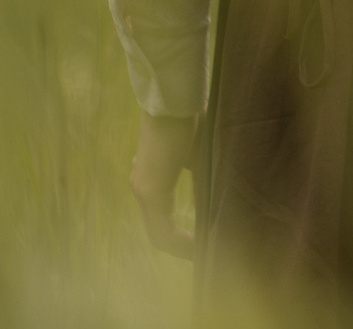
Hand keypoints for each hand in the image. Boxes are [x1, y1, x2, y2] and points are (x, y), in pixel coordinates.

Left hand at [130, 110, 197, 257]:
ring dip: (182, 247)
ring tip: (206, 254)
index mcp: (151, 179)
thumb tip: (211, 205)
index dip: (182, 238)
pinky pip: (162, 230)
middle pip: (159, 233)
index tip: (204, 242)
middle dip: (184, 247)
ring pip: (159, 234)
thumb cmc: (189, 116)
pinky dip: (180, 241)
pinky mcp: (150, 191)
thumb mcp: (199, 154)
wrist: (174, 96)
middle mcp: (142, 187)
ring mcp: (143, 190)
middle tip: (207, 255)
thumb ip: (200, 180)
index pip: (161, 220)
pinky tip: (200, 244)